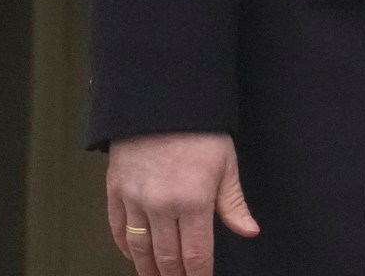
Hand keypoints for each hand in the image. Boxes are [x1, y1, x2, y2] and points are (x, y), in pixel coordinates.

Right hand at [106, 131, 257, 275]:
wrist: (161, 104)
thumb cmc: (200, 133)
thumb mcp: (226, 165)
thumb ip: (233, 204)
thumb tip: (249, 231)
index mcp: (193, 201)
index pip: (196, 253)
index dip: (198, 274)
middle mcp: (161, 206)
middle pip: (167, 256)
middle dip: (174, 275)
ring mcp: (135, 200)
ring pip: (139, 248)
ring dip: (148, 268)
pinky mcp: (115, 191)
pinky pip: (118, 228)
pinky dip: (125, 247)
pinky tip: (133, 255)